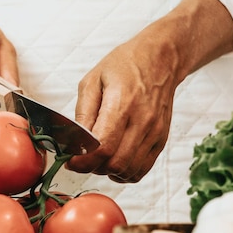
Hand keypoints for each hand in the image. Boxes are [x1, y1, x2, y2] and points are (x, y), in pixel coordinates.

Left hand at [67, 0, 232, 182]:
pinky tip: (114, 161)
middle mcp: (143, 120)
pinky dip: (125, 172)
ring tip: (99, 158)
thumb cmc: (124, 65)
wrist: (161, 59)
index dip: (83, 160)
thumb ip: (82, 113)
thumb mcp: (92, 81)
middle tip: (83, 158)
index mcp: (122, 103)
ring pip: (129, 171)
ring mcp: (155, 132)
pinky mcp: (161, 139)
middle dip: (93, 167)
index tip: (71, 161)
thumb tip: (74, 142)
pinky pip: (142, 169)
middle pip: (116, 163)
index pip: (103, 146)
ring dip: (108, 171)